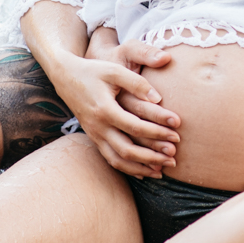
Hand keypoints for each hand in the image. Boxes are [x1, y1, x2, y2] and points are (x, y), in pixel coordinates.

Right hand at [48, 47, 180, 178]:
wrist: (66, 77)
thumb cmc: (94, 71)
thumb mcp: (115, 71)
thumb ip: (137, 83)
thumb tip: (159, 99)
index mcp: (104, 109)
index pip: (135, 126)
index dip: (157, 130)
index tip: (177, 130)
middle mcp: (98, 127)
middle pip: (127, 150)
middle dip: (153, 155)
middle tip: (174, 156)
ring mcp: (95, 135)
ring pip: (119, 160)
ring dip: (142, 167)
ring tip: (163, 170)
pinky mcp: (95, 138)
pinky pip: (111, 159)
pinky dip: (128, 168)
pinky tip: (145, 171)